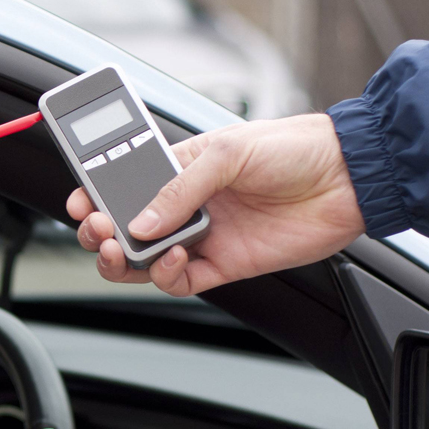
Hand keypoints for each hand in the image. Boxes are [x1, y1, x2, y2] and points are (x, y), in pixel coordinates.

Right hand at [67, 114, 364, 295]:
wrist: (349, 178)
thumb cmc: (294, 148)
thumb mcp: (227, 152)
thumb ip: (178, 189)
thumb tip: (140, 223)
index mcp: (179, 167)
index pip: (122, 185)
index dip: (94, 195)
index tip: (79, 202)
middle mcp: (186, 204)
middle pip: (125, 228)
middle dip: (101, 231)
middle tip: (96, 229)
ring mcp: (203, 236)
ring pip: (144, 260)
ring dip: (124, 259)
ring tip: (120, 249)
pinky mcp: (224, 264)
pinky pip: (180, 280)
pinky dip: (167, 274)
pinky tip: (174, 256)